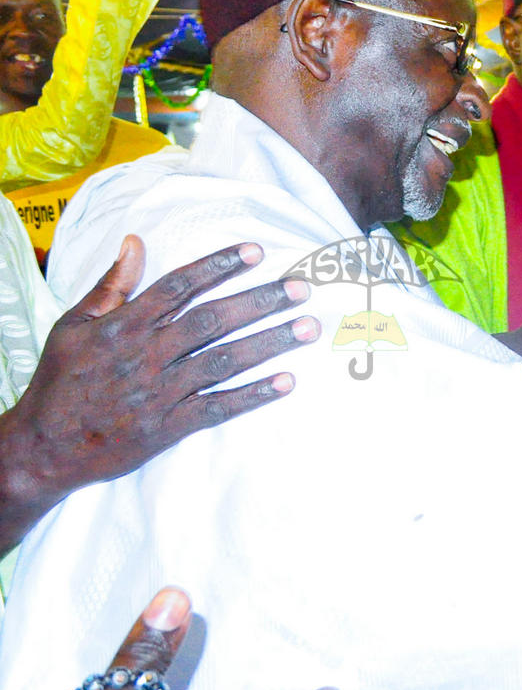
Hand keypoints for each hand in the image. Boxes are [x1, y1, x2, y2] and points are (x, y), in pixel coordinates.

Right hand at [2, 237, 314, 548]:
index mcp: (123, 326)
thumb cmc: (61, 381)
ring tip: (307, 327)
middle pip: (213, 320)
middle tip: (302, 287)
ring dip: (269, 343)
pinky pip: (219, 408)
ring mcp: (161, 392)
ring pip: (224, 361)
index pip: (179, 286)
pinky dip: (253, 395)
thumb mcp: (73, 326)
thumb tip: (135, 242)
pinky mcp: (169, 427)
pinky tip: (287, 382)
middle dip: (260, 301)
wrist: (45, 448)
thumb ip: (111, 285)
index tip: (257, 252)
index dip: (219, 266)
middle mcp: (147, 355)